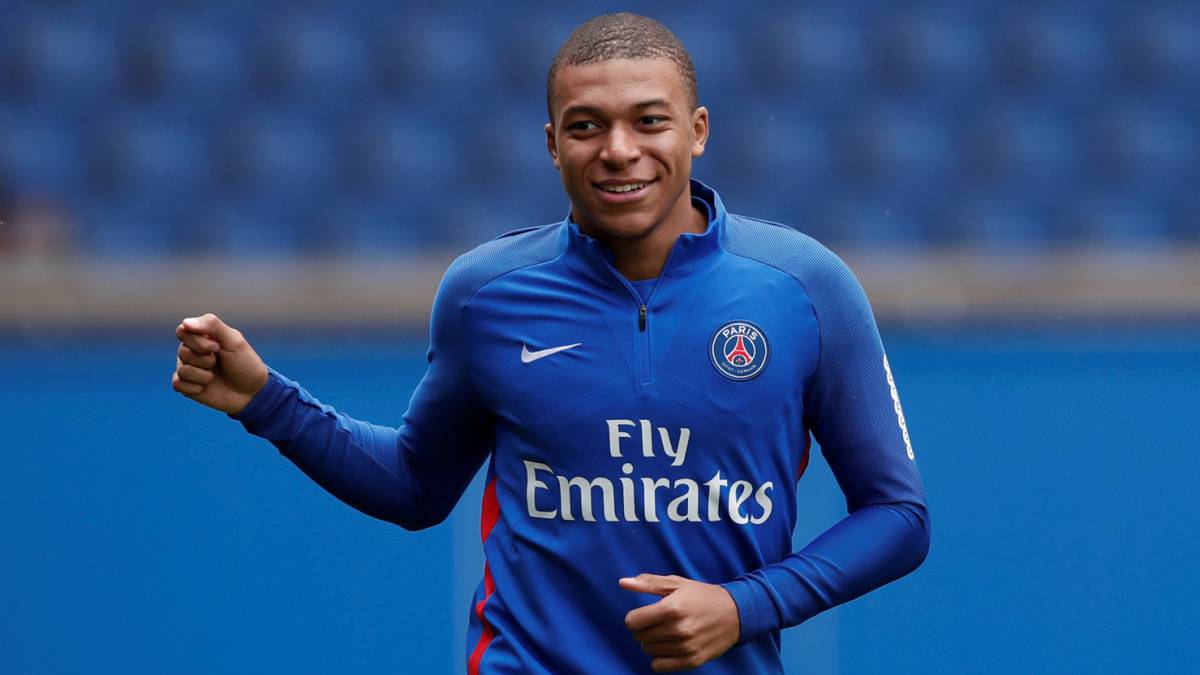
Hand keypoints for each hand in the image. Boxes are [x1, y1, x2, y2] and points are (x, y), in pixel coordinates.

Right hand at [172, 313, 268, 414]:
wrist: (251, 392)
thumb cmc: (245, 363)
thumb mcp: (234, 341)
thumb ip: (212, 325)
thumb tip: (185, 323)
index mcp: (202, 336)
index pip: (183, 331)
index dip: (197, 341)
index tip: (216, 348)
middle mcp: (192, 350)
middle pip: (182, 351)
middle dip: (205, 360)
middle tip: (218, 363)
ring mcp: (188, 368)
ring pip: (182, 369)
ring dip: (203, 375)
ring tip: (214, 376)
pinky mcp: (186, 385)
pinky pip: (177, 384)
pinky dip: (194, 388)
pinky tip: (205, 388)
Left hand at [619, 573, 740, 671]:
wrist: (735, 613)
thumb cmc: (702, 595)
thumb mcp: (676, 583)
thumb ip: (648, 583)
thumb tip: (622, 583)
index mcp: (672, 608)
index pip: (632, 622)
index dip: (635, 617)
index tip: (645, 614)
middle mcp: (678, 630)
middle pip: (639, 637)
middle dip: (644, 629)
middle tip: (658, 622)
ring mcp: (685, 648)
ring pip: (648, 651)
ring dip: (653, 642)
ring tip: (668, 632)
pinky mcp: (692, 661)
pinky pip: (659, 666)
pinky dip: (660, 658)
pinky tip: (670, 647)